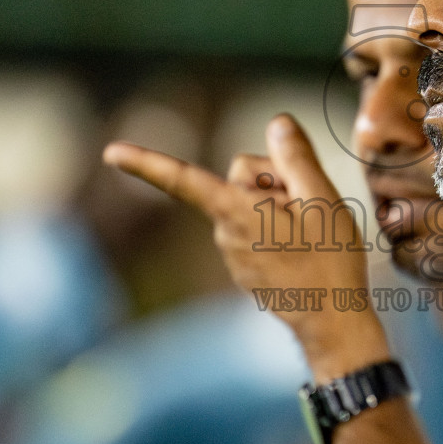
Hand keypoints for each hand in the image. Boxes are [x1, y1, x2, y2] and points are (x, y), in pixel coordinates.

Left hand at [103, 113, 390, 378]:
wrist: (331, 320)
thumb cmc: (330, 261)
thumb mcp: (323, 199)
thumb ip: (296, 157)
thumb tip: (276, 123)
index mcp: (235, 213)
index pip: (183, 180)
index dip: (147, 163)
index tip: (111, 152)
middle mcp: (224, 232)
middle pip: (240, 175)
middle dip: (272, 177)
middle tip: (308, 205)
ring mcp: (232, 251)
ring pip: (249, 201)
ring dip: (278, 204)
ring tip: (309, 232)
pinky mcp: (244, 264)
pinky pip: (255, 226)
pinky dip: (276, 226)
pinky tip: (303, 248)